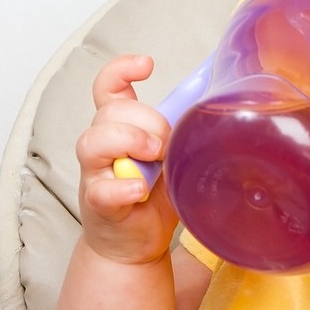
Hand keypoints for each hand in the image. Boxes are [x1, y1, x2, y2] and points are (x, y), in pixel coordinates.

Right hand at [75, 54, 180, 263]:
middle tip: (167, 143)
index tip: (146, 66)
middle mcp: (102, 145)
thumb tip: (215, 98)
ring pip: (93, 140)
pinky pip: (101, 188)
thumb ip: (182, 129)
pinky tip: (140, 190)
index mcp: (120, 127)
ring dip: (129, 142)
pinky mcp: (98, 203)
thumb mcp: (175, 155)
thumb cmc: (156, 196)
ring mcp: (96, 173)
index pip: (107, 87)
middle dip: (146, 119)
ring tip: (154, 158)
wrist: (137, 244)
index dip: (120, 70)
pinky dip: (123, 186)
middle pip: (110, 110)